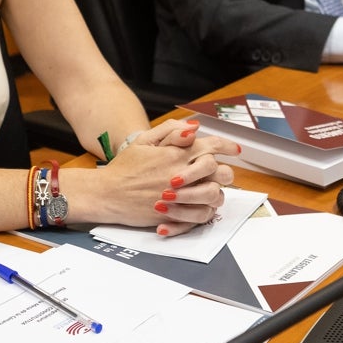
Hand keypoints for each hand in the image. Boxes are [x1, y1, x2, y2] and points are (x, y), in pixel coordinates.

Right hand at [110, 120, 237, 235]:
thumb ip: (170, 131)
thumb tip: (194, 128)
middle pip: (220, 171)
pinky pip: (202, 215)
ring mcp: (180, 195)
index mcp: (176, 153)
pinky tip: (198, 206)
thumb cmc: (124, 167)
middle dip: (224, 171)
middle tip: (220, 173)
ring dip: (215, 192)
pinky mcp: (176, 214)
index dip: (226, 145)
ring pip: (215, 195)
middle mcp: (182, 173)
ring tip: (208, 190)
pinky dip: (204, 211)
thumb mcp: (143, 141)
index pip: (211, 146)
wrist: (108, 193)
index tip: (234, 149)